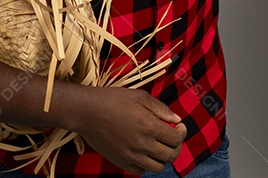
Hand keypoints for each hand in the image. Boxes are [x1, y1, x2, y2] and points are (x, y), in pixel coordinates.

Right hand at [67, 87, 187, 173]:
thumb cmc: (112, 100)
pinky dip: (146, 164)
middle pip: (171, 155)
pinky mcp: (120, 161)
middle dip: (177, 146)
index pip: (176, 139)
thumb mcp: (140, 96)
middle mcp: (142, 144)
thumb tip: (177, 119)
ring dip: (163, 157)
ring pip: (157, 167)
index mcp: (149, 126)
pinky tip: (144, 152)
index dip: (182, 132)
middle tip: (173, 137)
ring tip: (159, 146)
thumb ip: (160, 109)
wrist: (86, 112)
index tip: (179, 126)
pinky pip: (140, 171)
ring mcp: (130, 155)